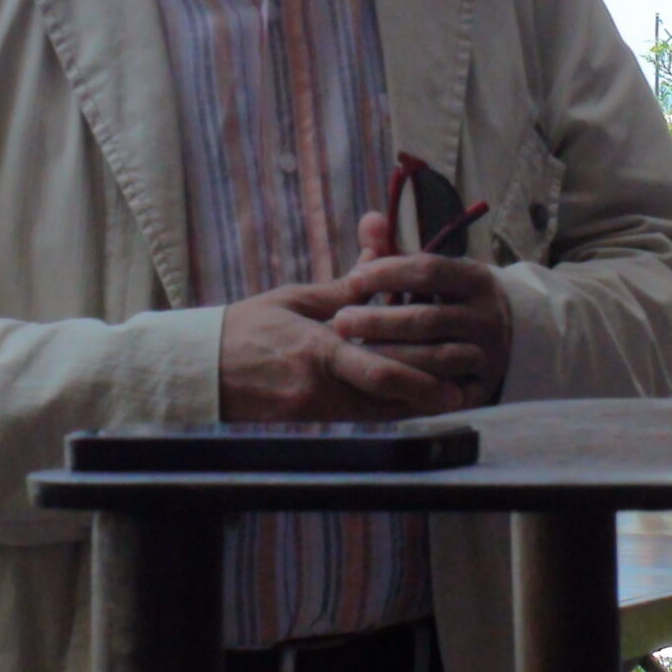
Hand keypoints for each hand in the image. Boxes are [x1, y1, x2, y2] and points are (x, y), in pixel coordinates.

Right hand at [220, 278, 464, 422]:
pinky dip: (392, 407)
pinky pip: (364, 415)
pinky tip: (416, 400)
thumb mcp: (297, 299)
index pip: (377, 370)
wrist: (203, 372)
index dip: (421, 380)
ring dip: (418, 403)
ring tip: (453, 394)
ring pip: (382, 411)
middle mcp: (321, 387)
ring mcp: (318, 409)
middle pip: (389, 397)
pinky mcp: (315, 418)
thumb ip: (346, 286)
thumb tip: (383, 253)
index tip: (453, 383)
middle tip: (468, 385)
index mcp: (316, 351)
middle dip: (431, 392)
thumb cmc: (247, 328)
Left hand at [332, 241, 513, 408]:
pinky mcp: (482, 389)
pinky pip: (444, 390)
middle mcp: (488, 316)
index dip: (389, 273)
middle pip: (428, 318)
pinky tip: (379, 383)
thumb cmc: (450, 302)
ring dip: (390, 355)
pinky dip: (412, 386)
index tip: (352, 278)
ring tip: (351, 353)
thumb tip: (369, 219)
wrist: (499, 343)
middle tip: (340, 321)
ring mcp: (488, 354)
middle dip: (379, 320)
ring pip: (436, 357)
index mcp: (476, 279)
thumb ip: (395, 250)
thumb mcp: (432, 274)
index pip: (430, 270)